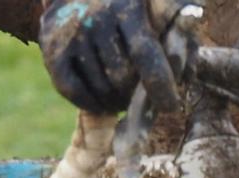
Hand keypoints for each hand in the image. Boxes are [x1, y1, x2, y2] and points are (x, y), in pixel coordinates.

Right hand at [38, 0, 183, 115]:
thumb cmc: (131, 3)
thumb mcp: (158, 5)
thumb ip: (180, 35)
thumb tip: (186, 76)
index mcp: (127, 5)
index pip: (145, 53)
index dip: (159, 85)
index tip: (170, 106)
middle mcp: (96, 17)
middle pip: (121, 77)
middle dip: (136, 95)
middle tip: (143, 98)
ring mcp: (71, 34)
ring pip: (100, 88)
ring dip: (116, 102)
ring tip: (124, 97)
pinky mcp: (52, 49)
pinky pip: (73, 91)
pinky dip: (92, 103)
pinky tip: (103, 102)